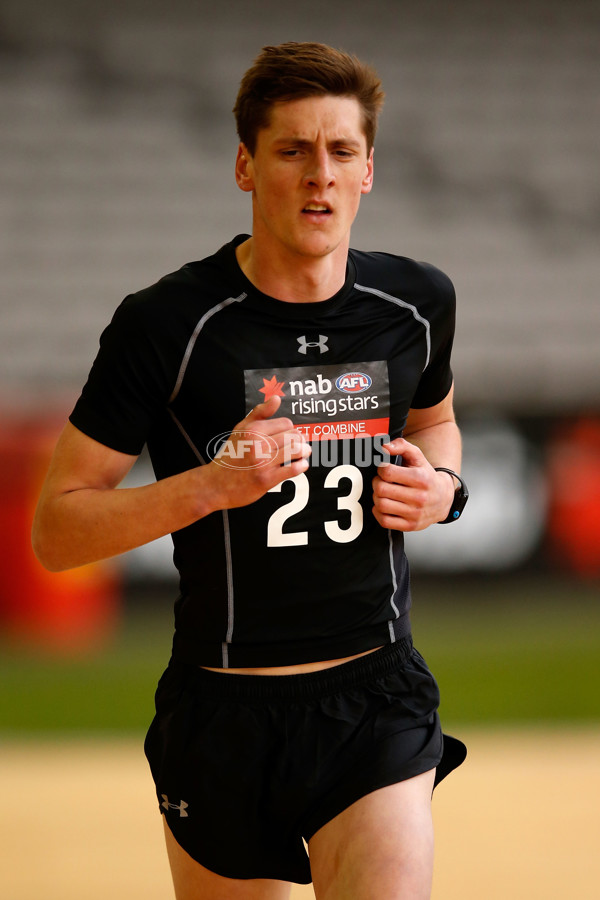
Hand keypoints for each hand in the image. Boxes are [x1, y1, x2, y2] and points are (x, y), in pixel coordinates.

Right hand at [202, 395, 310, 511]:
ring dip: (305, 451)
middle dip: (300, 440)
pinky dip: (301, 466)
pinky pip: (293, 469)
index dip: (290, 429)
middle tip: (299, 444)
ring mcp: (263, 462)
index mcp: (252, 430)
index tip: (288, 435)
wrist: (215, 484)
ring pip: (296, 450)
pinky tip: (300, 465)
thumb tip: (276, 399)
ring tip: (303, 453)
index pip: (286, 423)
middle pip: (294, 435)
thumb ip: (260, 412)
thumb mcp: (240, 430)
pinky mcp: (267, 479)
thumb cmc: (230, 456)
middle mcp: (258, 444)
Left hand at [372, 437, 454, 530]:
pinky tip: (385, 505)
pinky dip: (379, 512)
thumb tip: (384, 447)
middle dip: (377, 483)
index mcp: (420, 478)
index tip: (384, 470)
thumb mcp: (418, 457)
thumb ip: (401, 446)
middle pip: (381, 489)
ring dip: (377, 497)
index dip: (381, 469)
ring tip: (383, 493)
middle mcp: (419, 497)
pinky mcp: (410, 526)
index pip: (387, 472)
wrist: (443, 499)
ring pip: (381, 504)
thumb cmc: (426, 476)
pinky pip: (384, 521)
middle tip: (382, 481)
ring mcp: (415, 513)